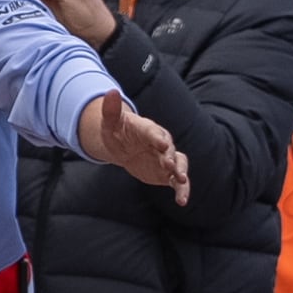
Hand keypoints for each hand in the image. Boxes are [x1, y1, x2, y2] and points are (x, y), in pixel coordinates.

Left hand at [79, 91, 189, 205]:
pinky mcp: (167, 173)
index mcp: (149, 131)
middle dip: (170, 157)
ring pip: (180, 164)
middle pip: (170, 150)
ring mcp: (167, 159)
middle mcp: (162, 144)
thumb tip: (110, 92)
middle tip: (170, 165)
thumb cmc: (118, 132)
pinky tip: (182, 201)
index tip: (162, 144)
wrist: (124, 147)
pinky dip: (182, 190)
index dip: (158, 138)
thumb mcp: (110, 122)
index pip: (154, 133)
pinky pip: (178, 182)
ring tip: (182, 181)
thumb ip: (111, 110)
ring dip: (181, 172)